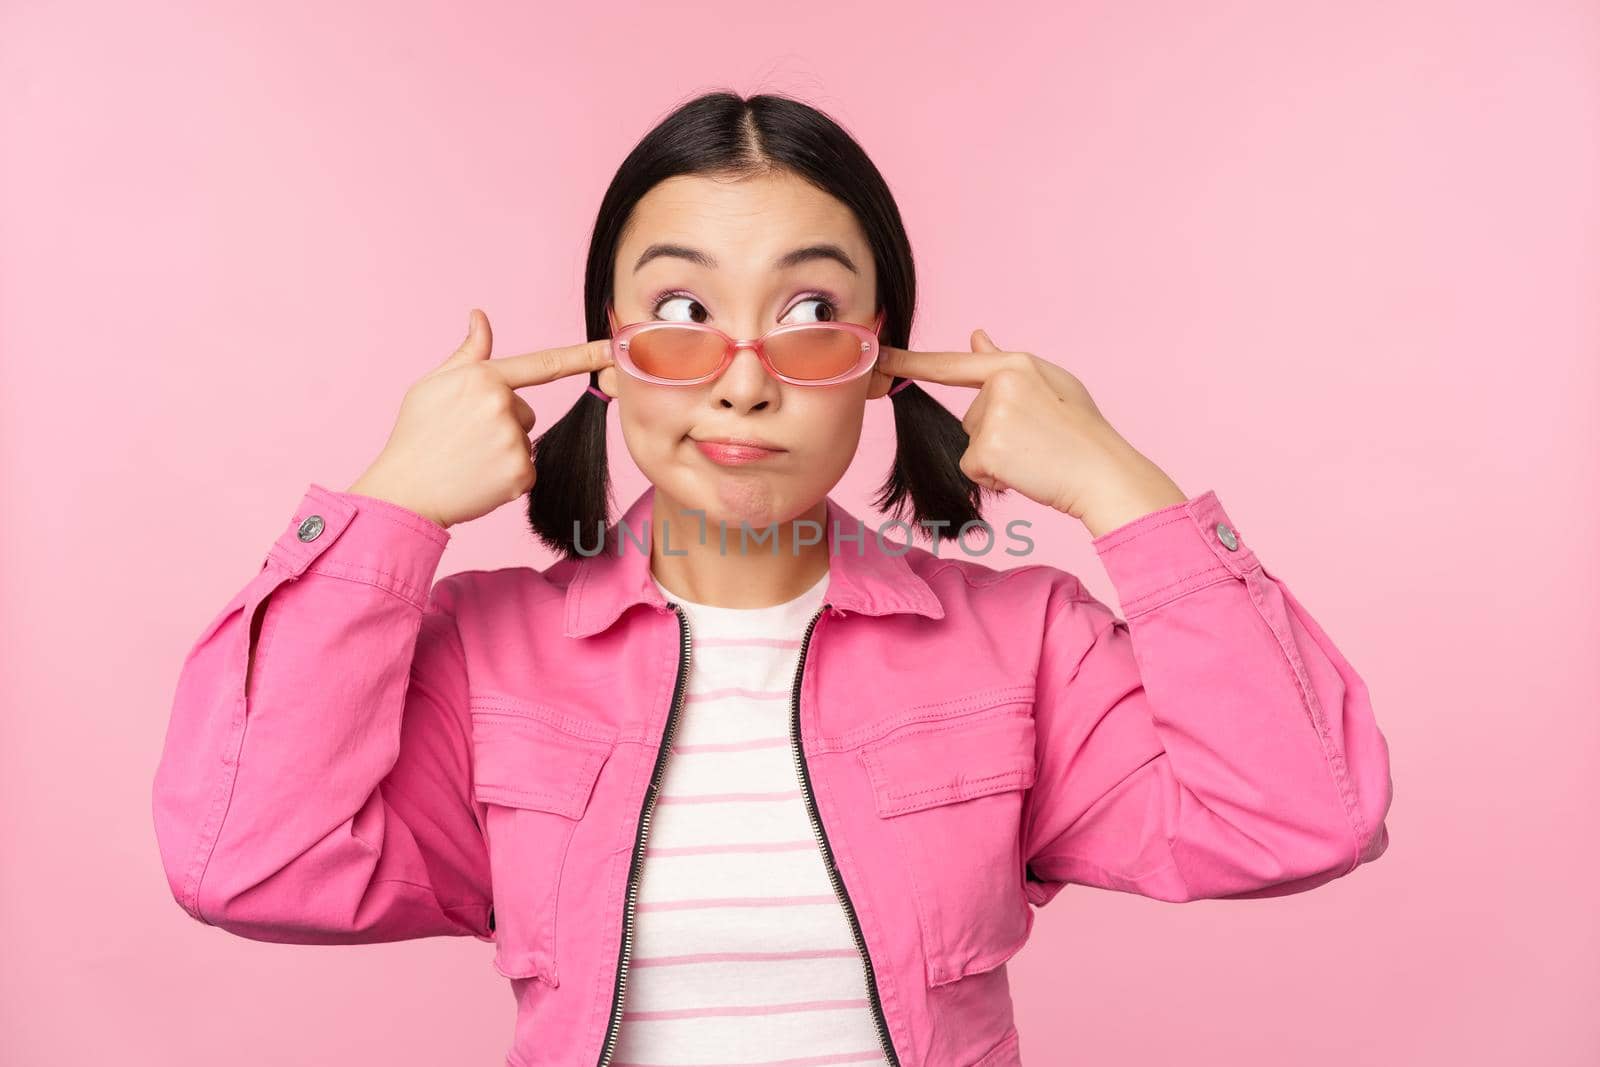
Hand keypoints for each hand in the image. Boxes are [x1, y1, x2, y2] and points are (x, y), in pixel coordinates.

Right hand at [347, 308, 612, 528]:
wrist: (405, 491)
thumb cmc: (416, 435)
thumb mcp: (433, 384)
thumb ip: (468, 353)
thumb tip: (480, 317)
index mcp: (483, 377)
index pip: (544, 364)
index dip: (584, 355)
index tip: (614, 348)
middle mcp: (502, 406)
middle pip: (526, 410)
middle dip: (503, 421)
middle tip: (465, 437)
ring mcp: (513, 441)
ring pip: (525, 439)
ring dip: (504, 449)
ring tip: (468, 457)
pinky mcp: (521, 474)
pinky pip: (527, 468)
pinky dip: (507, 475)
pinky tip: (478, 476)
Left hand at [874, 329, 1187, 537]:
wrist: (1103, 474)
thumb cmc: (1082, 432)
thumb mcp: (1050, 385)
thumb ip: (1005, 363)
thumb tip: (976, 335)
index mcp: (1017, 364)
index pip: (954, 364)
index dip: (912, 362)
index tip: (880, 355)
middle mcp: (1000, 383)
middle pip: (971, 415)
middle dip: (997, 434)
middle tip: (1040, 440)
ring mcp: (992, 415)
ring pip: (973, 442)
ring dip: (997, 456)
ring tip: (1037, 454)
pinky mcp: (985, 448)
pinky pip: (973, 467)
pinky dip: (994, 477)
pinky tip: (1026, 470)